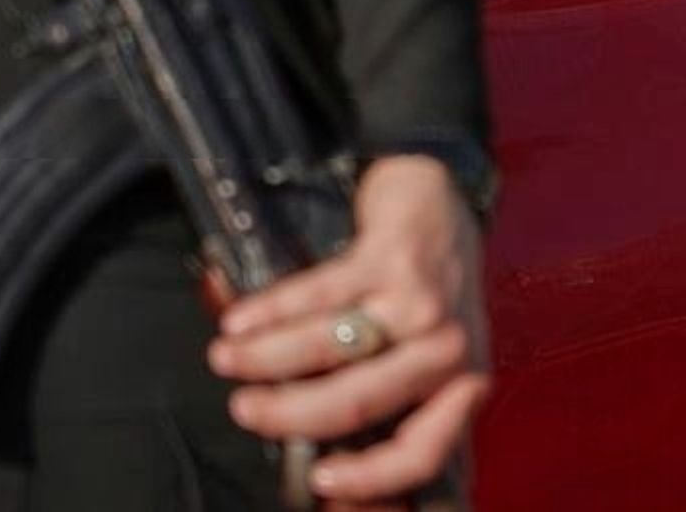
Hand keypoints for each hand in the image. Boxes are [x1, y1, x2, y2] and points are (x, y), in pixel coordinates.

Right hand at [208, 156, 490, 504]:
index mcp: (459, 385)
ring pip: (328, 347)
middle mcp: (447, 350)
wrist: (442, 203)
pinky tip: (240, 320)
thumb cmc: (426, 294)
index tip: (319, 482)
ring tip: (226, 359)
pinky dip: (269, 311)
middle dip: (288, 414)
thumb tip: (320, 467)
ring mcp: (421, 303)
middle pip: (357, 402)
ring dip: (264, 357)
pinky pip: (317, 293)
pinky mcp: (392, 257)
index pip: (421, 452)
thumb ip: (387, 404)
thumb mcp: (428, 356)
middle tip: (244, 411)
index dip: (370, 477)